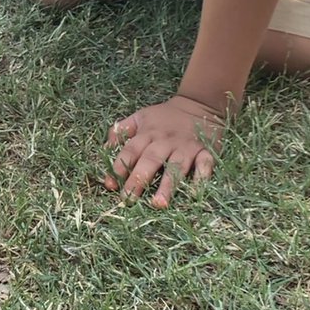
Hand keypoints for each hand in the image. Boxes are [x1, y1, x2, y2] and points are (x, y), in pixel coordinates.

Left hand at [103, 95, 224, 207]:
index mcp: (148, 133)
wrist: (198, 104)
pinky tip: (194, 194)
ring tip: (159, 204)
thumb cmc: (165, 116)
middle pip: (150, 160)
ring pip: (176, 166)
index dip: (119, 167)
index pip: (130, 151)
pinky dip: (201, 178)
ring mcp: (187, 147)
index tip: (110, 185)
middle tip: (129, 200)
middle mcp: (166, 141)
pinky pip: (205, 165)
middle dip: (139, 180)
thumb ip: (121, 131)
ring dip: (168, 186)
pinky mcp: (206, 151)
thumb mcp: (140, 117)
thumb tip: (104, 150)